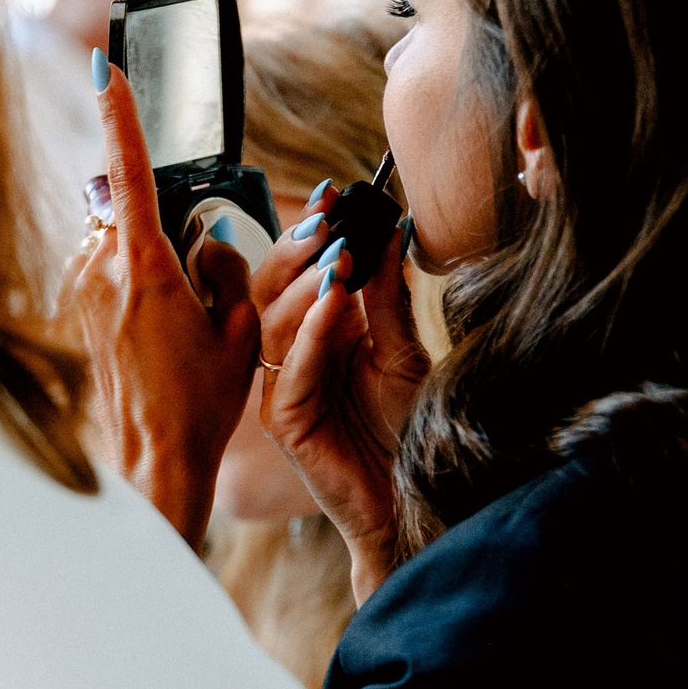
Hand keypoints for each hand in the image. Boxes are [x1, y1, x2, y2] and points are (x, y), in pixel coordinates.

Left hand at [61, 60, 262, 549]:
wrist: (155, 459)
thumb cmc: (202, 401)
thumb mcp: (238, 328)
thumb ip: (224, 267)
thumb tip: (206, 241)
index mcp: (146, 267)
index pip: (131, 170)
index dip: (118, 113)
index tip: (103, 67)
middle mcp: (103, 271)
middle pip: (131, 207)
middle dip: (164, 224)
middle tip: (196, 285)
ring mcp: (84, 291)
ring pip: (117, 240)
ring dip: (148, 256)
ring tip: (178, 319)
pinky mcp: (77, 311)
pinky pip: (107, 269)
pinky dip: (134, 279)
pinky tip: (158, 329)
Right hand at [250, 187, 429, 602]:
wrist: (412, 496)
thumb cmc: (408, 429)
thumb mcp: (405, 351)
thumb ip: (389, 297)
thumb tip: (393, 230)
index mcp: (318, 332)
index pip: (301, 272)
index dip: (312, 232)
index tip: (335, 192)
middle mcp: (293, 355)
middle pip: (276, 290)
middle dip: (299, 247)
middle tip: (328, 212)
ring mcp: (283, 387)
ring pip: (275, 324)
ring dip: (306, 283)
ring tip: (338, 251)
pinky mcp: (285, 420)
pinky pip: (290, 368)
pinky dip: (311, 332)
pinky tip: (335, 301)